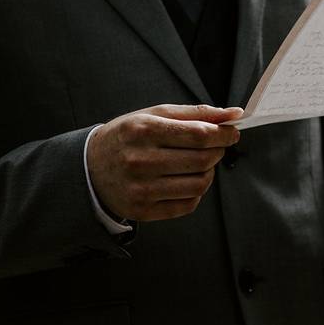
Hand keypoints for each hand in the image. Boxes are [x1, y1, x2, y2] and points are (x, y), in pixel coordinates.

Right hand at [87, 104, 242, 221]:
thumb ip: (194, 113)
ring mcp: (141, 189)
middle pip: (202, 159)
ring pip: (199, 184)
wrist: (89, 168)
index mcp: (143, 130)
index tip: (231, 132)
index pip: (199, 134)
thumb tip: (234, 114)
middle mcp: (141, 161)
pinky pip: (188, 204)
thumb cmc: (127, 137)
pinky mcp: (143, 210)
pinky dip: (196, 192)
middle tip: (215, 146)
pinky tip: (186, 180)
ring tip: (200, 163)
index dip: (223, 134)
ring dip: (209, 172)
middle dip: (218, 151)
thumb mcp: (153, 115)